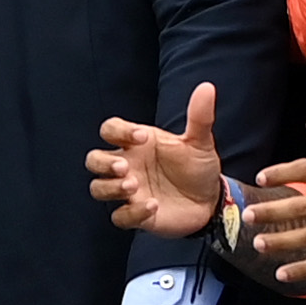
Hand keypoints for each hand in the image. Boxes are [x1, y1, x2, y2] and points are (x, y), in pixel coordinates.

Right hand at [88, 81, 224, 237]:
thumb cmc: (198, 168)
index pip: (110, 130)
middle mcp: (128, 166)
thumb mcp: (199, 141)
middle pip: (94, 160)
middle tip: (125, 167)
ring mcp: (130, 192)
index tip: (142, 137)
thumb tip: (207, 87)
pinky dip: (131, 213)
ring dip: (111, 187)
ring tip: (134, 186)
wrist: (212, 201)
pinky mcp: (137, 216)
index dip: (118, 132)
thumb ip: (199, 116)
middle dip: (104, 163)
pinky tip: (153, 206)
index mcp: (137, 145)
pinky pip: (119, 217)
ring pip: (98, 188)